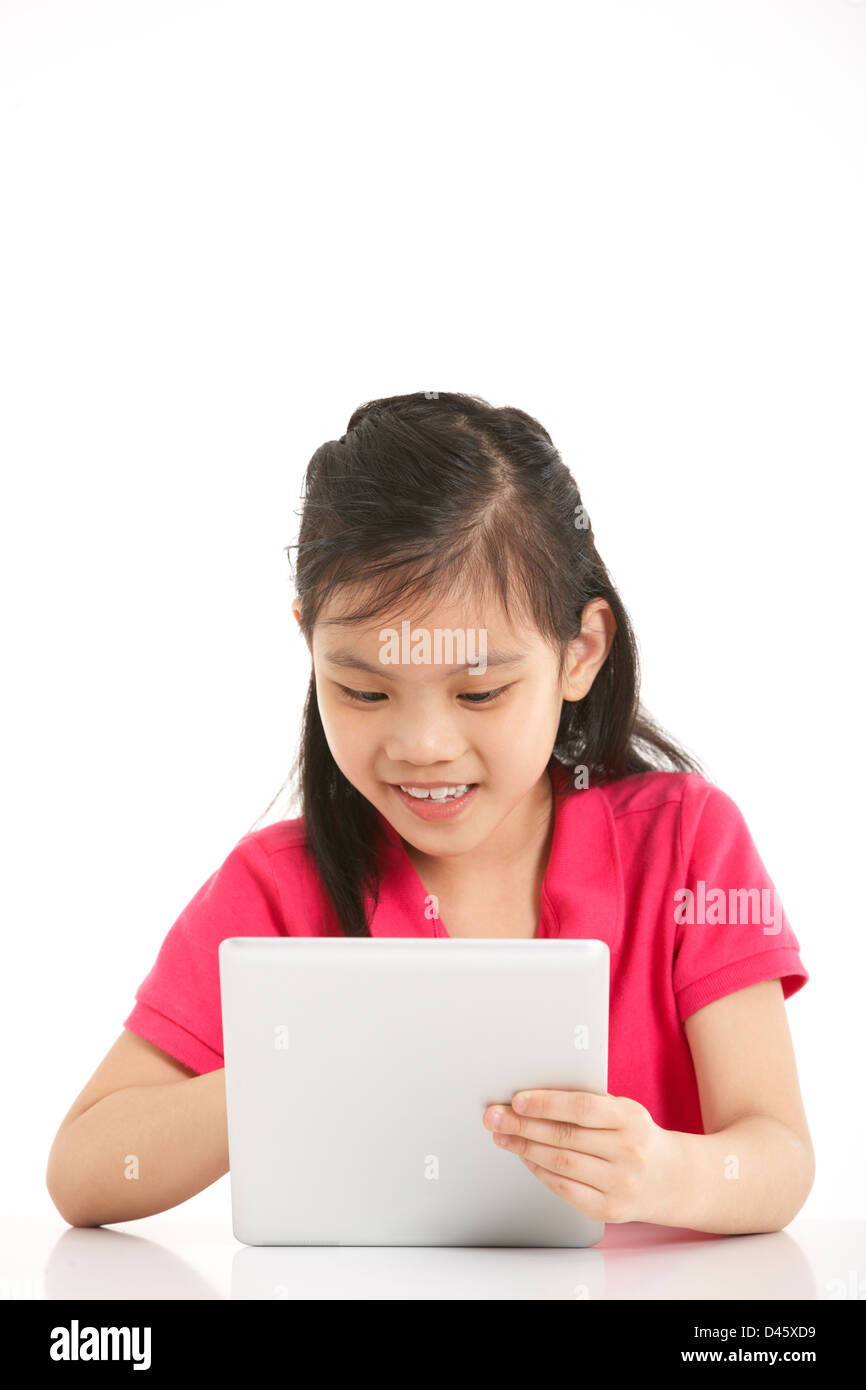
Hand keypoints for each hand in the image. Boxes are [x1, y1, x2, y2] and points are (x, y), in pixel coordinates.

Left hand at [482, 1089, 674, 1223]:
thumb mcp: (623, 1111)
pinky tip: (524, 1157)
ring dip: (524, 1147)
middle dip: (522, 1125)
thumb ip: (588, 1104)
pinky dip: (539, 1171)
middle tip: (494, 1116)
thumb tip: (534, 1097)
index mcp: (631, 1119)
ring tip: (502, 1135)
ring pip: (560, 1163)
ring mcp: (619, 1184)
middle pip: (564, 1137)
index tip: (517, 1099)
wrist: (671, 1179)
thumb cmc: (636, 1135)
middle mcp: (627, 1152)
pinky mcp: (608, 1210)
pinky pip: (563, 1188)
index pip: (582, 1109)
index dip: (546, 1104)